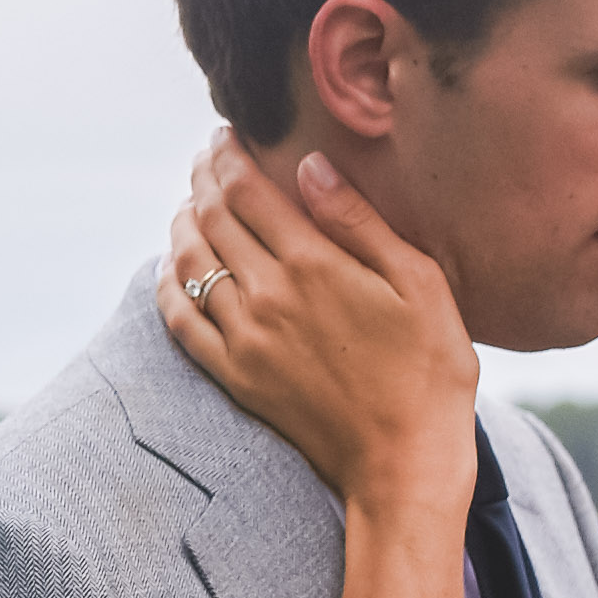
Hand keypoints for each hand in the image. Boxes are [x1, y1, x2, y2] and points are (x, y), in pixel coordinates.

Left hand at [157, 139, 475, 514]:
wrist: (405, 461)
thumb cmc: (429, 369)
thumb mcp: (418, 281)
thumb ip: (359, 220)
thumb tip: (311, 166)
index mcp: (313, 264)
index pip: (247, 191)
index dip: (228, 155)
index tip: (224, 136)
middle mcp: (268, 296)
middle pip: (212, 218)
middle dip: (203, 179)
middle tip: (205, 159)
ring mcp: (244, 339)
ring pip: (189, 262)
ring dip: (182, 222)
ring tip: (189, 202)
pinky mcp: (236, 377)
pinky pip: (180, 320)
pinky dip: (168, 283)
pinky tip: (173, 266)